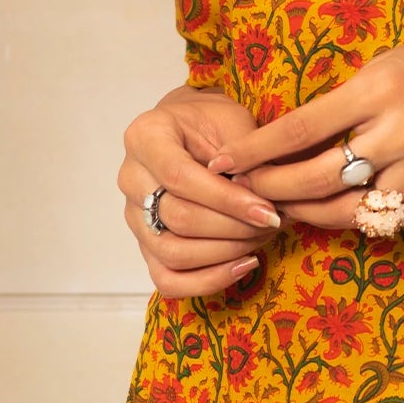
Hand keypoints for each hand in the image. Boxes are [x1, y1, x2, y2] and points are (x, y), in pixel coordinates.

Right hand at [119, 85, 282, 295]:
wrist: (192, 130)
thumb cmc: (212, 122)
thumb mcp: (231, 121)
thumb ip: (244, 156)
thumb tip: (265, 198)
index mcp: (144, 137)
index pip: (180, 177)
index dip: (226, 199)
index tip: (267, 210)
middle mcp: (131, 178)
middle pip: (177, 218)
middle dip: (233, 227)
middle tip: (273, 222)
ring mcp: (134, 216)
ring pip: (173, 253)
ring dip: (226, 253)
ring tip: (262, 238)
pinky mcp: (145, 245)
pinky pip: (168, 280)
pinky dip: (208, 280)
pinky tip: (244, 264)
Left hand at [217, 17, 403, 230]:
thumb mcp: (390, 61)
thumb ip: (347, 99)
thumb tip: (290, 135)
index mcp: (381, 87)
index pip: (300, 128)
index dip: (255, 151)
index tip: (221, 162)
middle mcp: (401, 130)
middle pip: (317, 176)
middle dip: (271, 188)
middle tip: (241, 191)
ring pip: (347, 207)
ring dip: (304, 211)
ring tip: (277, 206)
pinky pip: (384, 215)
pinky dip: (350, 215)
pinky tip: (327, 210)